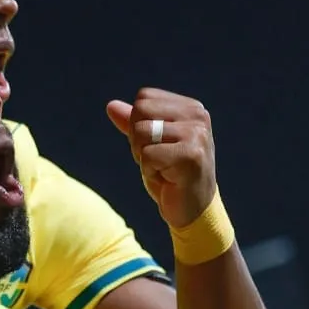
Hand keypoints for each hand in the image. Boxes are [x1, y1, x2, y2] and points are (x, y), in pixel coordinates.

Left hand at [106, 88, 217, 227]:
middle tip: (158, 160)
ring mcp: (196, 135)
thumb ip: (133, 123)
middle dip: (138, 139)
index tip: (156, 146)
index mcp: (191, 108)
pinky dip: (149, 171)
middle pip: (140, 111)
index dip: (138, 123)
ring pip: (142, 132)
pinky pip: (147, 155)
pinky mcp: (191, 156)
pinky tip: (168, 180)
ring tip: (163, 169)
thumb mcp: (150, 145)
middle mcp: (197, 116)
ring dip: (143, 156)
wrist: (193, 210)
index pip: (144, 98)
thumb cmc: (171, 176)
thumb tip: (111, 105)